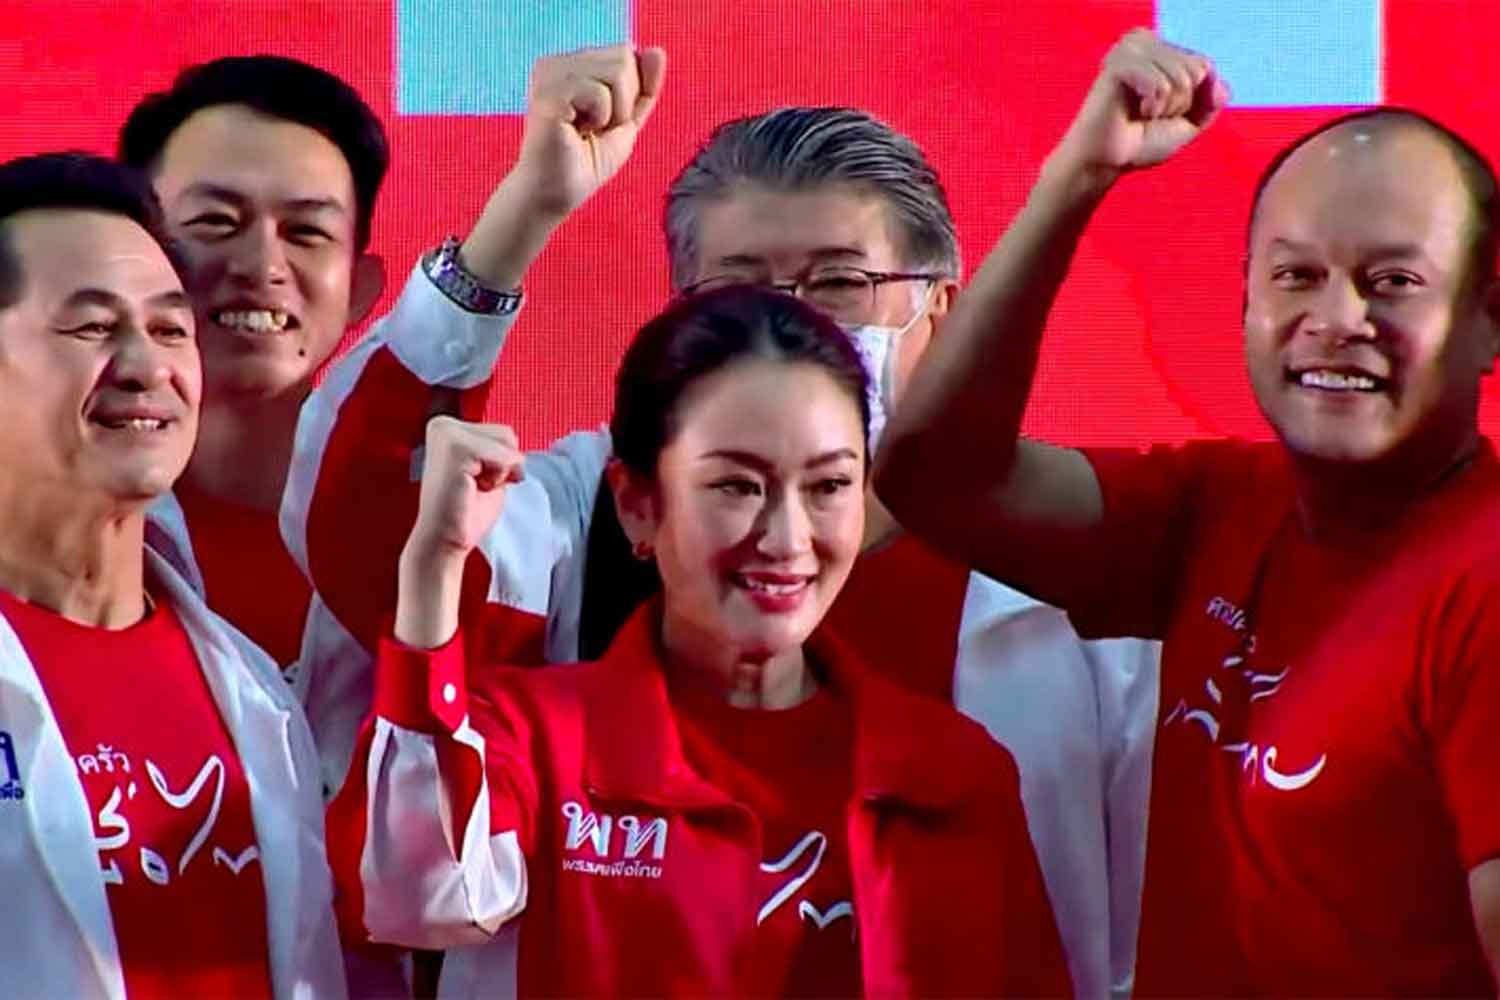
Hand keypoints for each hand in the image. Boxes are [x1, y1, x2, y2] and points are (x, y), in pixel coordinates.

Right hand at [403, 416, 525, 571]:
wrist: (443, 541)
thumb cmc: (463, 513)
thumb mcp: (488, 471)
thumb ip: (499, 450)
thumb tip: (517, 443)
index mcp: (448, 428)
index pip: (503, 432)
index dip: (502, 463)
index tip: (476, 482)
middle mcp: (443, 425)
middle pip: (507, 434)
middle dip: (503, 465)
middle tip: (475, 486)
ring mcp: (447, 433)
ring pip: (507, 442)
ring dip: (500, 472)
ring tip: (473, 487)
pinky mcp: (455, 447)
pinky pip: (503, 456)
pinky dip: (497, 478)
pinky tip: (472, 488)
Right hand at [510, 44, 666, 219]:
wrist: (555, 195)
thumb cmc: (585, 162)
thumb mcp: (626, 122)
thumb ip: (644, 88)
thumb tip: (657, 50)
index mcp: (572, 64)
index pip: (626, 53)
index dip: (629, 93)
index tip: (604, 122)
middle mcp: (558, 62)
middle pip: (624, 57)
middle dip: (624, 102)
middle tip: (595, 129)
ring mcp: (550, 73)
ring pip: (617, 70)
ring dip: (613, 112)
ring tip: (586, 131)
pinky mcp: (548, 90)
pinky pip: (600, 91)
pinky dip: (600, 118)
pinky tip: (575, 131)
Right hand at [1050, 29, 1227, 183]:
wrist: (1105, 163)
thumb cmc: (1140, 142)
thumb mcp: (1189, 123)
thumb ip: (1211, 101)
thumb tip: (1216, 81)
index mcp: (1159, 48)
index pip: (1203, 65)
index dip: (1191, 100)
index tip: (1162, 112)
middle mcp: (1143, 42)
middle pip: (1196, 69)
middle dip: (1179, 103)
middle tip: (1149, 114)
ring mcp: (1129, 50)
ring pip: (1181, 77)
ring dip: (1166, 107)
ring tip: (1140, 113)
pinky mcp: (1117, 65)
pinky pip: (1160, 85)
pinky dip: (1152, 107)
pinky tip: (1132, 112)